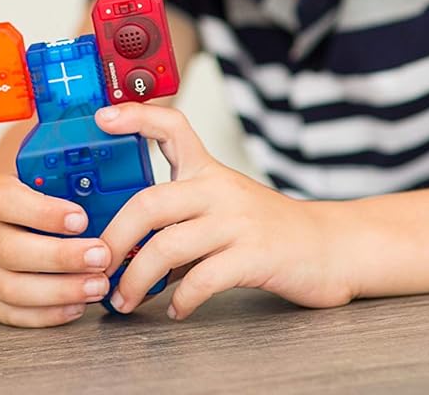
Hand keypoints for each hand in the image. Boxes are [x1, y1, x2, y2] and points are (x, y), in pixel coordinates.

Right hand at [0, 172, 114, 326]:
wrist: (9, 220)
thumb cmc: (37, 198)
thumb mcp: (45, 179)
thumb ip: (67, 180)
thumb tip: (106, 187)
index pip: (6, 201)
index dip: (43, 212)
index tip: (81, 219)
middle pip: (10, 250)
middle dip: (61, 257)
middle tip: (100, 257)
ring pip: (11, 288)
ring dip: (59, 290)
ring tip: (97, 286)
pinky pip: (14, 314)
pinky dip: (48, 314)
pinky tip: (78, 306)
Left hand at [95, 103, 354, 319]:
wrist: (332, 248)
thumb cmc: (268, 231)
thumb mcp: (223, 207)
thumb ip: (178, 218)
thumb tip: (124, 247)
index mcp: (209, 172)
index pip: (172, 128)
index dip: (136, 117)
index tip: (102, 118)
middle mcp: (220, 190)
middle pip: (149, 202)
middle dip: (113, 237)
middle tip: (96, 263)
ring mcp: (237, 222)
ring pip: (167, 246)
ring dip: (136, 279)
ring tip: (123, 299)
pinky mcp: (255, 256)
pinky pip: (202, 279)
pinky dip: (181, 300)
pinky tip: (175, 310)